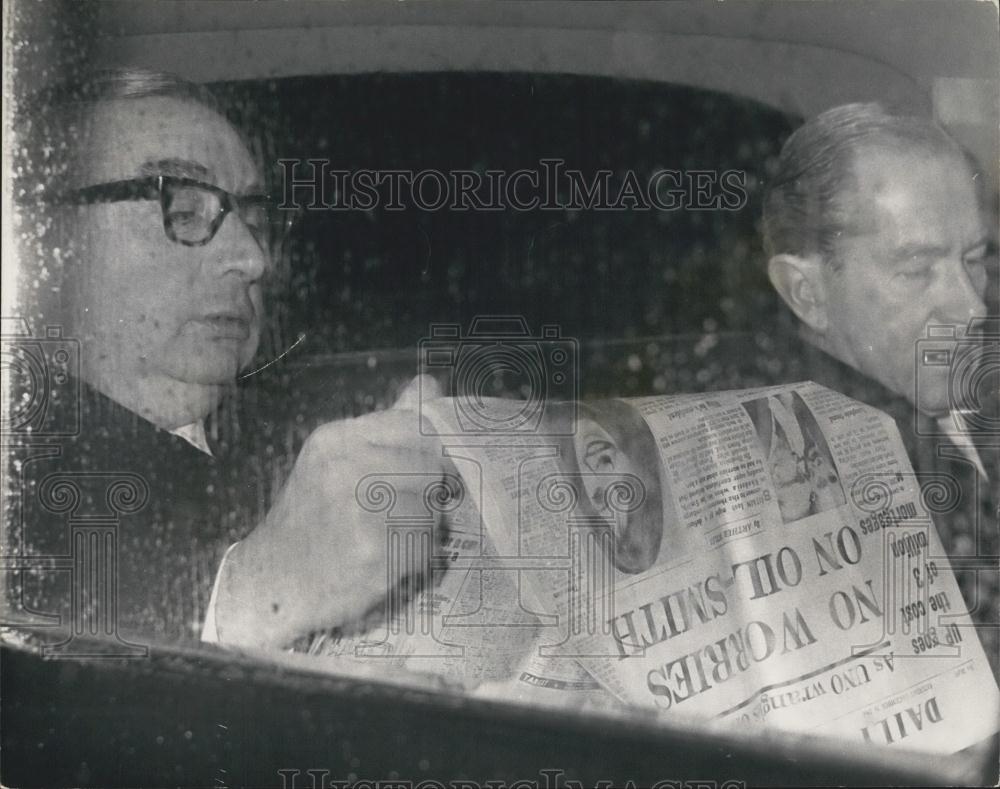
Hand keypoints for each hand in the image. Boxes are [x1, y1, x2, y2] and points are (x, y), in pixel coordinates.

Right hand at [214, 375, 451, 648]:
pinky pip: (426, 547)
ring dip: (426, 529)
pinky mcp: (371, 553)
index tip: (432, 472)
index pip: (416, 426)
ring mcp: (357, 511)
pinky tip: (393, 561)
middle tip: (412, 512)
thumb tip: (431, 382)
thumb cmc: (311, 518)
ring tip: (397, 538)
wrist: (270, 581)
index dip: (433, 452)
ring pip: (432, 509)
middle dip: (431, 493)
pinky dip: (419, 558)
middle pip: (429, 468)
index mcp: (336, 438)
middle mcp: (345, 467)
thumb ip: (387, 423)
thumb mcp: (334, 458)